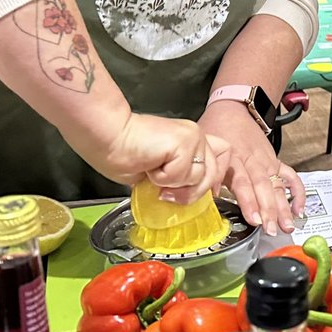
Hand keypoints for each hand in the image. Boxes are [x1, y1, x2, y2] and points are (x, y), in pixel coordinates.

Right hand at [102, 112, 220, 203]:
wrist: (108, 138)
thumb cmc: (124, 153)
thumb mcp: (159, 170)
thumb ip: (179, 176)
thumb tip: (189, 196)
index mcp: (192, 140)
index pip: (224, 154)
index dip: (218, 176)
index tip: (207, 192)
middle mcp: (196, 135)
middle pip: (214, 173)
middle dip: (192, 192)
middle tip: (166, 193)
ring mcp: (192, 136)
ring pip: (199, 177)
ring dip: (174, 184)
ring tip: (154, 173)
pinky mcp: (184, 141)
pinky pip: (182, 175)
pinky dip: (163, 178)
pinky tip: (150, 166)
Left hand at [198, 101, 305, 236]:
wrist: (233, 109)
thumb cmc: (216, 128)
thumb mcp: (204, 147)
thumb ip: (202, 171)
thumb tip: (197, 198)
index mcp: (233, 158)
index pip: (243, 182)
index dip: (249, 201)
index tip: (254, 218)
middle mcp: (252, 161)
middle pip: (263, 187)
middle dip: (269, 210)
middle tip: (272, 229)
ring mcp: (266, 162)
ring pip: (277, 185)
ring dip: (284, 207)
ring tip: (288, 225)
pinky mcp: (274, 161)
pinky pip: (290, 176)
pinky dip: (296, 191)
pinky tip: (299, 208)